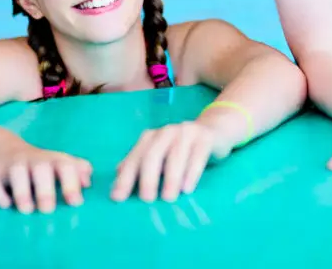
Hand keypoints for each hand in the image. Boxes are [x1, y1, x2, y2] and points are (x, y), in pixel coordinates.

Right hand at [0, 133, 92, 213]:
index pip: (65, 166)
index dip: (71, 183)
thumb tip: (88, 183)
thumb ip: (76, 170)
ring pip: (16, 173)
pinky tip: (6, 205)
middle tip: (48, 210)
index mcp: (51, 159)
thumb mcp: (57, 161)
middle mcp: (31, 159)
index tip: (76, 203)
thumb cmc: (37, 161)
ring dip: (22, 192)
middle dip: (45, 190)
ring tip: (27, 210)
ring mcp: (10, 164)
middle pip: (40, 168)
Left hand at [111, 120, 228, 202]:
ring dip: (170, 178)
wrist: (213, 131)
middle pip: (152, 155)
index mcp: (150, 138)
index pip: (135, 158)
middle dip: (148, 178)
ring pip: (175, 156)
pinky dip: (191, 173)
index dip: (125, 178)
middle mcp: (166, 132)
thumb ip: (140, 164)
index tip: (118, 198)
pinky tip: (187, 188)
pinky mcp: (205, 138)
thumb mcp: (160, 156)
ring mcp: (186, 132)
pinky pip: (197, 155)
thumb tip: (118, 177)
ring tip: (168, 198)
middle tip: (147, 200)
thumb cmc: (181, 150)